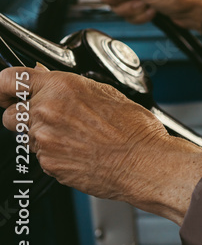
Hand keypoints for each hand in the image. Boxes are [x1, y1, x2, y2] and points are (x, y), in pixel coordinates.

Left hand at [0, 67, 201, 224]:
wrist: (144, 162)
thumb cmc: (135, 129)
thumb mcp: (106, 93)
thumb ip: (69, 87)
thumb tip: (49, 81)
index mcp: (61, 88)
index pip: (9, 79)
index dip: (4, 85)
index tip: (6, 90)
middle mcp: (46, 112)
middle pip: (10, 113)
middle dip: (23, 115)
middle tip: (47, 117)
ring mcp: (44, 140)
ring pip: (25, 137)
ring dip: (42, 135)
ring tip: (75, 136)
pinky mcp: (48, 164)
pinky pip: (41, 156)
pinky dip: (54, 153)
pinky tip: (79, 150)